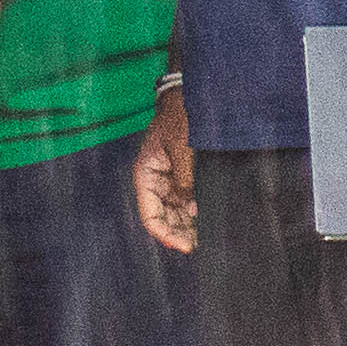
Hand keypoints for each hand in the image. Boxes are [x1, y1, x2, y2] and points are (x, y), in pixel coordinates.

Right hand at [132, 81, 198, 256]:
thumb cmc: (179, 118)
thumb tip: (189, 210)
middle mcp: (153, 182)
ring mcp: (166, 180)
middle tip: (195, 248)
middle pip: (160, 218)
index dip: (164, 233)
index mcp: (145, 175)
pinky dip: (190, 215)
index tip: (183, 245)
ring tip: (200, 241)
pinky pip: (182, 202)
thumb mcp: (182, 149)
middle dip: (175, 233)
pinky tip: (201, 224)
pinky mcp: (179, 177)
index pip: (149, 215)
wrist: (186, 97)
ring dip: (184, 227)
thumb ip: (184, 180)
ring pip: (171, 213)